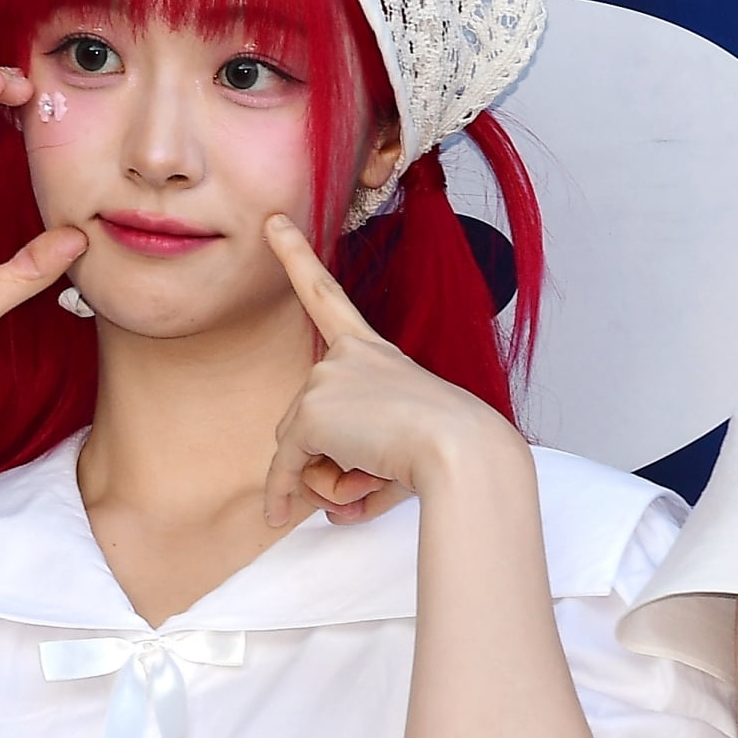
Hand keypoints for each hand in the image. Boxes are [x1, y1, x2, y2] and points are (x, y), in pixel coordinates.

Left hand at [261, 214, 515, 526]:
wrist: (462, 452)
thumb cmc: (447, 454)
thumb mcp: (398, 452)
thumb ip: (360, 470)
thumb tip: (331, 506)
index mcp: (373, 352)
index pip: (327, 298)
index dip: (296, 257)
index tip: (275, 223)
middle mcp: (345, 356)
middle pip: (304, 419)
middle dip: (325, 461)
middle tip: (366, 481)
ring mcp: (326, 379)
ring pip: (297, 448)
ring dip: (325, 479)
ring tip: (369, 481)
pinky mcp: (311, 412)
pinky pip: (285, 466)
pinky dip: (283, 494)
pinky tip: (284, 515)